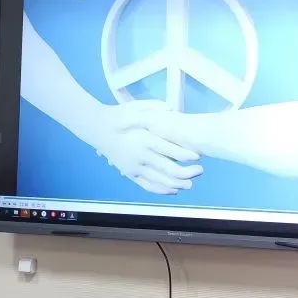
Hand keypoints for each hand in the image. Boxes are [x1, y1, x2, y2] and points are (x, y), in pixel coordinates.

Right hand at [88, 101, 203, 194]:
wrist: (96, 127)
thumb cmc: (120, 115)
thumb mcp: (137, 106)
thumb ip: (155, 107)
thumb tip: (172, 108)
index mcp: (144, 138)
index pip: (169, 150)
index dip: (185, 155)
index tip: (198, 157)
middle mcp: (140, 155)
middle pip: (168, 169)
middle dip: (187, 172)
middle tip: (201, 170)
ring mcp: (134, 167)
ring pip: (159, 181)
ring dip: (177, 184)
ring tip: (191, 184)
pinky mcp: (129, 173)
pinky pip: (147, 186)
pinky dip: (161, 190)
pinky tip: (174, 190)